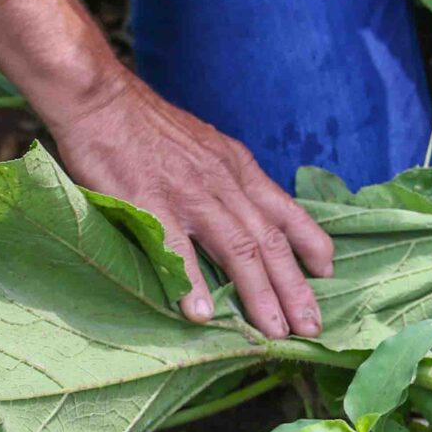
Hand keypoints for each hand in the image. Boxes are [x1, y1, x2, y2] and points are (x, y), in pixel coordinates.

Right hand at [45, 68, 335, 338]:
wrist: (102, 100)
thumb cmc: (149, 127)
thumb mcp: (206, 147)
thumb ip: (227, 179)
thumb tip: (246, 213)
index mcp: (237, 168)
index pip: (286, 211)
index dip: (311, 243)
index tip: (328, 272)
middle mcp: (223, 182)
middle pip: (270, 240)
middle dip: (294, 287)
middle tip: (312, 327)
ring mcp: (188, 194)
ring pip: (237, 248)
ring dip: (258, 294)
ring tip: (272, 331)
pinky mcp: (149, 203)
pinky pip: (176, 249)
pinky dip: (191, 283)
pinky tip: (202, 315)